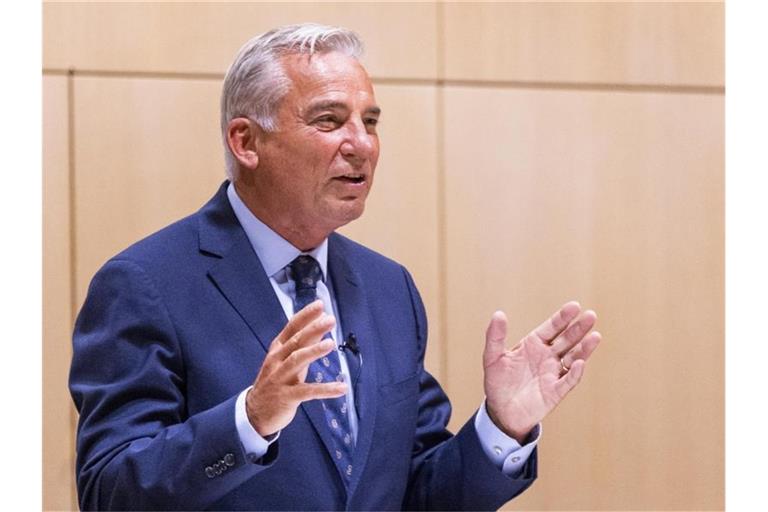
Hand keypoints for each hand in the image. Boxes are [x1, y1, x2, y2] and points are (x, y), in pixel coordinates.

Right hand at [246, 300, 346, 436]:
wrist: (255, 412)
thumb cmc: (276, 381)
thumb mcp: (288, 359)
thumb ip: (304, 342)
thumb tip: (320, 323)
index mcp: (278, 349)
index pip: (291, 327)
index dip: (305, 316)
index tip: (320, 305)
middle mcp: (277, 361)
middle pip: (295, 341)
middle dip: (312, 329)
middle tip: (330, 319)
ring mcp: (280, 379)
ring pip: (297, 361)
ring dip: (314, 351)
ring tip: (331, 343)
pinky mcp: (286, 397)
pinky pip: (308, 392)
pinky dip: (325, 389)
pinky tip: (342, 388)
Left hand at [483, 301, 600, 442]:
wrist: (501, 411)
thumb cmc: (497, 382)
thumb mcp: (492, 357)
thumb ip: (495, 336)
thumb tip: (498, 313)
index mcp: (534, 344)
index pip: (552, 327)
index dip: (563, 317)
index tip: (575, 306)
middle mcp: (548, 356)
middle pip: (567, 339)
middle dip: (578, 328)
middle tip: (591, 316)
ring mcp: (554, 373)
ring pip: (573, 358)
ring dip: (584, 348)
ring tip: (595, 336)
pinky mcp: (556, 392)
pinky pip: (568, 381)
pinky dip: (574, 373)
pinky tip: (580, 363)